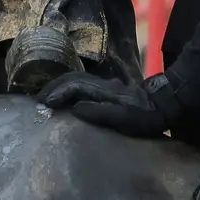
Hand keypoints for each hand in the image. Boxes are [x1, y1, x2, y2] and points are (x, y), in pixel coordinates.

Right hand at [37, 69, 172, 137]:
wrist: (163, 105)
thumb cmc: (143, 116)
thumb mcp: (124, 119)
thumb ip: (100, 113)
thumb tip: (75, 108)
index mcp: (101, 90)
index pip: (72, 87)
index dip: (56, 94)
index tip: (42, 105)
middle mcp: (99, 83)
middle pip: (70, 80)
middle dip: (52, 88)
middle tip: (37, 101)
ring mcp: (102, 84)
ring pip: (74, 80)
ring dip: (58, 87)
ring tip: (45, 98)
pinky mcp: (105, 88)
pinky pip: (79, 84)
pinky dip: (66, 88)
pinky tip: (63, 97)